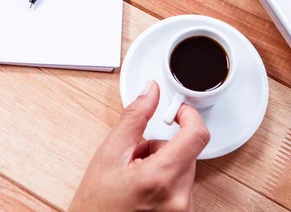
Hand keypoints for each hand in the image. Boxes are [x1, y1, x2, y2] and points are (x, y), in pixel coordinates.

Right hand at [69, 80, 209, 211]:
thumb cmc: (96, 205)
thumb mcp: (110, 153)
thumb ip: (135, 117)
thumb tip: (151, 92)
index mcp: (161, 178)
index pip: (196, 136)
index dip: (188, 115)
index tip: (177, 111)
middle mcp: (179, 200)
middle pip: (187, 152)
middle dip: (163, 146)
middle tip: (136, 157)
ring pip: (185, 168)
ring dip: (164, 164)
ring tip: (136, 177)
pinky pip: (183, 187)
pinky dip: (167, 181)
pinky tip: (145, 191)